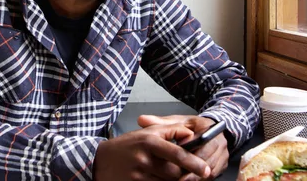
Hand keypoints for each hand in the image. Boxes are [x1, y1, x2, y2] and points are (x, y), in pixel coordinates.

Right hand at [94, 123, 210, 180]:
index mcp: (149, 141)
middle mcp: (144, 158)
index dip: (194, 163)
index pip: (178, 153)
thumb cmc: (126, 146)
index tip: (206, 170)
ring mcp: (138, 174)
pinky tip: (161, 180)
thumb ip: (170, 130)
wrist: (99, 161)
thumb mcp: (146, 132)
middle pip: (175, 173)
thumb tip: (191, 136)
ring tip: (174, 177)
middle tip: (193, 175)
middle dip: (185, 175)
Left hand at [137, 115, 228, 180]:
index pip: (202, 143)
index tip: (178, 164)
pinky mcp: (221, 166)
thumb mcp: (177, 121)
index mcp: (208, 128)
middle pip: (208, 161)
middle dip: (193, 172)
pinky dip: (200, 180)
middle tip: (179, 180)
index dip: (190, 156)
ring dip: (196, 179)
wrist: (210, 130)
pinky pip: (212, 177)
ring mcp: (222, 156)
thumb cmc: (192, 127)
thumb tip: (142, 120)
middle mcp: (219, 142)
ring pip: (211, 172)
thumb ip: (160, 122)